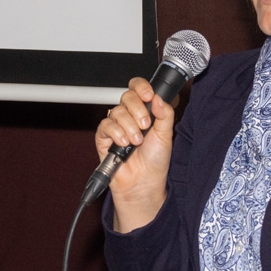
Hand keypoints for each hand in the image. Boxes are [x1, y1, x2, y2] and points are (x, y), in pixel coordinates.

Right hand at [95, 78, 175, 231]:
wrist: (144, 183)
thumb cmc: (155, 161)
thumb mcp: (166, 135)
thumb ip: (164, 113)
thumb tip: (158, 97)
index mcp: (145, 111)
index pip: (139, 89)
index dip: (142, 87)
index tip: (149, 95)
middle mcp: (130, 116)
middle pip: (127, 96)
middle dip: (137, 110)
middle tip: (145, 125)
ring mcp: (117, 126)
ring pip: (117, 111)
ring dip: (129, 126)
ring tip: (137, 142)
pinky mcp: (104, 137)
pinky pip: (106, 125)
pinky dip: (116, 133)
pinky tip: (124, 143)